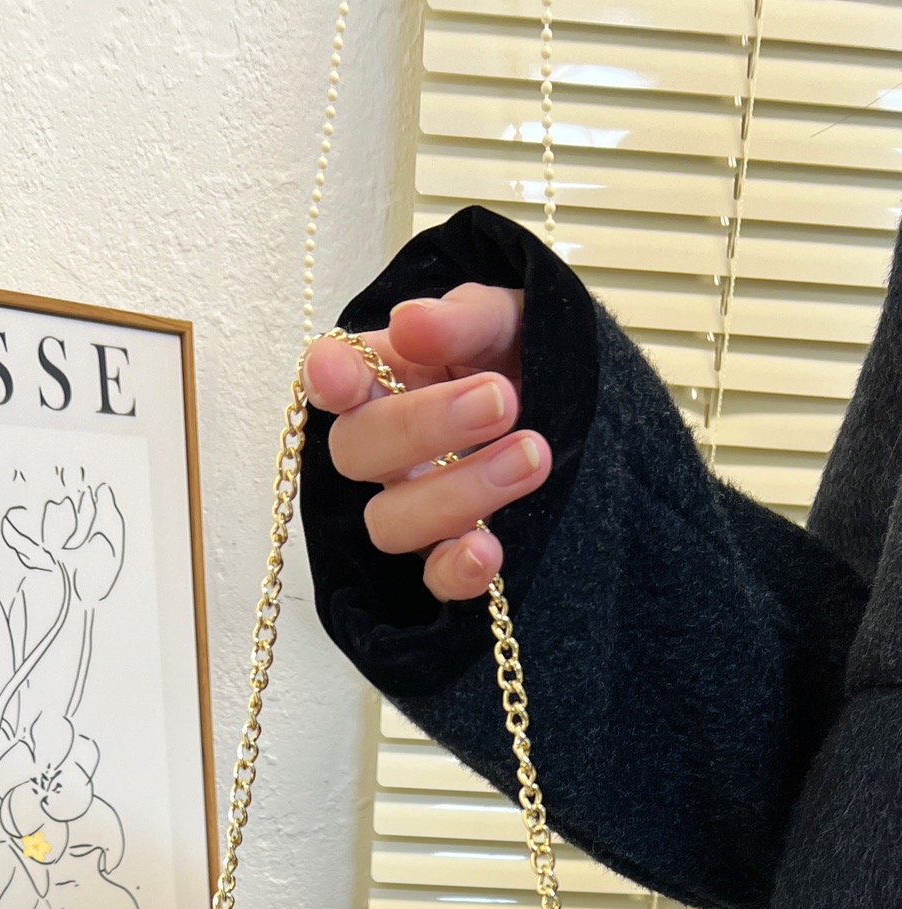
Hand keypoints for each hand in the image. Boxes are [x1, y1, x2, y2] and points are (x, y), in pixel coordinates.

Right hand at [302, 285, 550, 601]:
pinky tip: (488, 551)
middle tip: (501, 399)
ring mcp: (413, 509)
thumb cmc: (527, 358)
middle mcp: (386, 451)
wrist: (590, 414)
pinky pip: (434, 581)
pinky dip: (455, 571)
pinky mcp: (450, 560)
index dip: (327, 379)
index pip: (332, 377)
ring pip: (389, 523)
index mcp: (386, 379)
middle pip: (355, 452)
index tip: (341, 378)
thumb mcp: (510, 320)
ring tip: (532, 456)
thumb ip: (463, 319)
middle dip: (421, 426)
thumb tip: (409, 322)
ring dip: (454, 494)